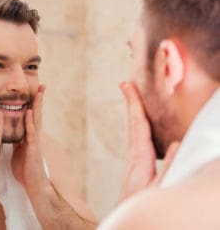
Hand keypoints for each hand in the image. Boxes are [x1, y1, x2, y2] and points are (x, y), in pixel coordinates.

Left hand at [12, 85, 48, 192]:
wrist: (33, 183)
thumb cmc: (25, 168)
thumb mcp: (18, 151)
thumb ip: (16, 140)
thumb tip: (10, 131)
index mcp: (28, 135)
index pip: (30, 116)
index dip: (31, 103)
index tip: (33, 90)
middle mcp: (33, 135)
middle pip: (36, 114)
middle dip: (38, 99)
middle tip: (42, 85)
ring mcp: (35, 140)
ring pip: (36, 119)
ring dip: (37, 105)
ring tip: (39, 92)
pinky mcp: (33, 148)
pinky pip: (31, 132)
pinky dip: (31, 121)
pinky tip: (30, 111)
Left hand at [118, 82, 178, 201]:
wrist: (126, 223)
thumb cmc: (142, 207)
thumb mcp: (160, 189)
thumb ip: (169, 167)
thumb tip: (175, 142)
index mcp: (139, 160)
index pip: (137, 126)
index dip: (134, 105)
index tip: (127, 86)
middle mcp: (134, 159)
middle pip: (132, 125)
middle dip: (131, 104)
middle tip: (126, 85)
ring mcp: (133, 165)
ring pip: (133, 134)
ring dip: (134, 115)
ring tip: (133, 101)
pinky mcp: (136, 171)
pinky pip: (137, 143)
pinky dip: (138, 130)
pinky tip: (142, 131)